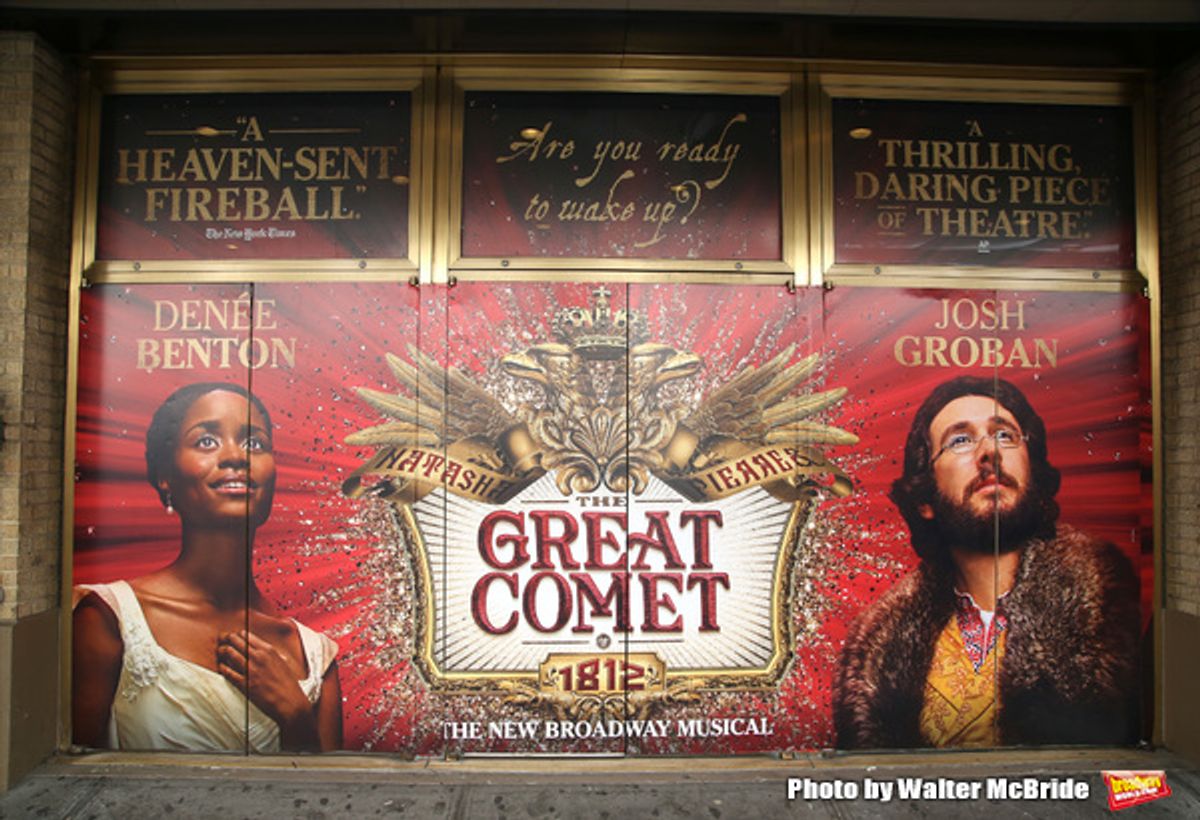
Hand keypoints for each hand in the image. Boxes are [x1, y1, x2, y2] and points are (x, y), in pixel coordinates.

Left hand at [217, 630, 318, 750]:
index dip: (239, 635)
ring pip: (230, 654)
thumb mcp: (283, 662)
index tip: (235, 637)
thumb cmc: (288, 683)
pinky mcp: (245, 684)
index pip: (247, 636)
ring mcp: (251, 670)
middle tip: (225, 641)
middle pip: (237, 642)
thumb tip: (263, 649)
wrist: (289, 701)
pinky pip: (228, 672)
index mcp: (269, 650)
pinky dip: (223, 668)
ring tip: (221, 651)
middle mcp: (259, 657)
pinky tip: (221, 666)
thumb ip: (272, 653)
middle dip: (229, 640)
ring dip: (224, 651)